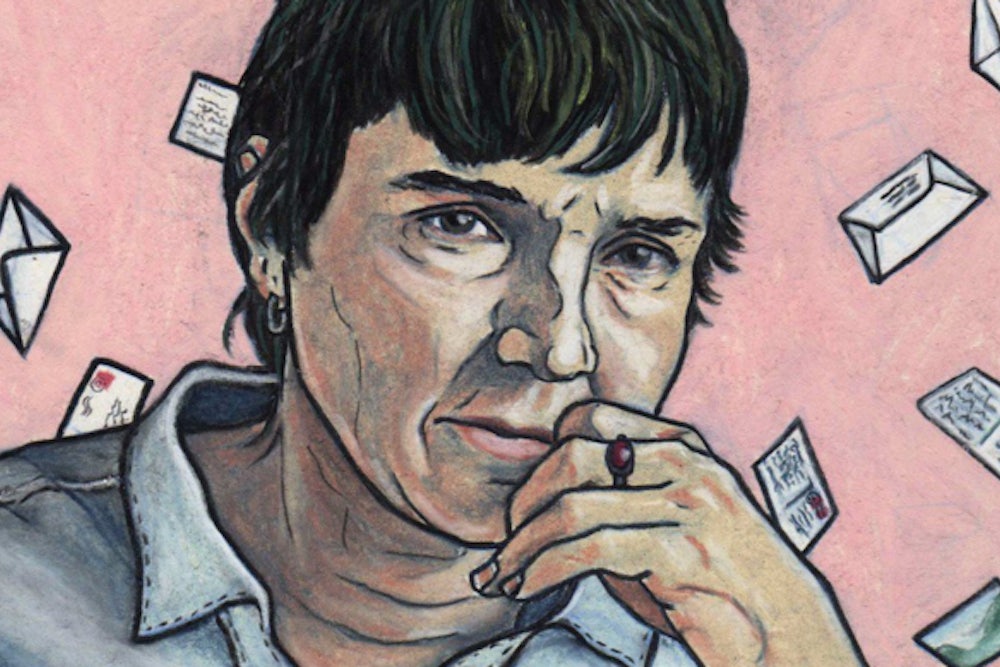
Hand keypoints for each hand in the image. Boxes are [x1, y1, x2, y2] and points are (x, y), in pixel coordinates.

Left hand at [470, 401, 862, 665]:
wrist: (788, 634)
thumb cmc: (722, 587)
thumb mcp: (670, 525)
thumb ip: (619, 503)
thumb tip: (542, 505)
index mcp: (683, 445)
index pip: (591, 418)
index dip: (545, 457)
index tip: (522, 506)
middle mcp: (687, 463)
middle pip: (574, 454)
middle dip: (524, 502)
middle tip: (504, 547)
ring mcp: (689, 504)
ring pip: (574, 504)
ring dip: (522, 546)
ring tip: (502, 577)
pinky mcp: (685, 551)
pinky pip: (591, 549)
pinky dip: (544, 568)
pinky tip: (527, 586)